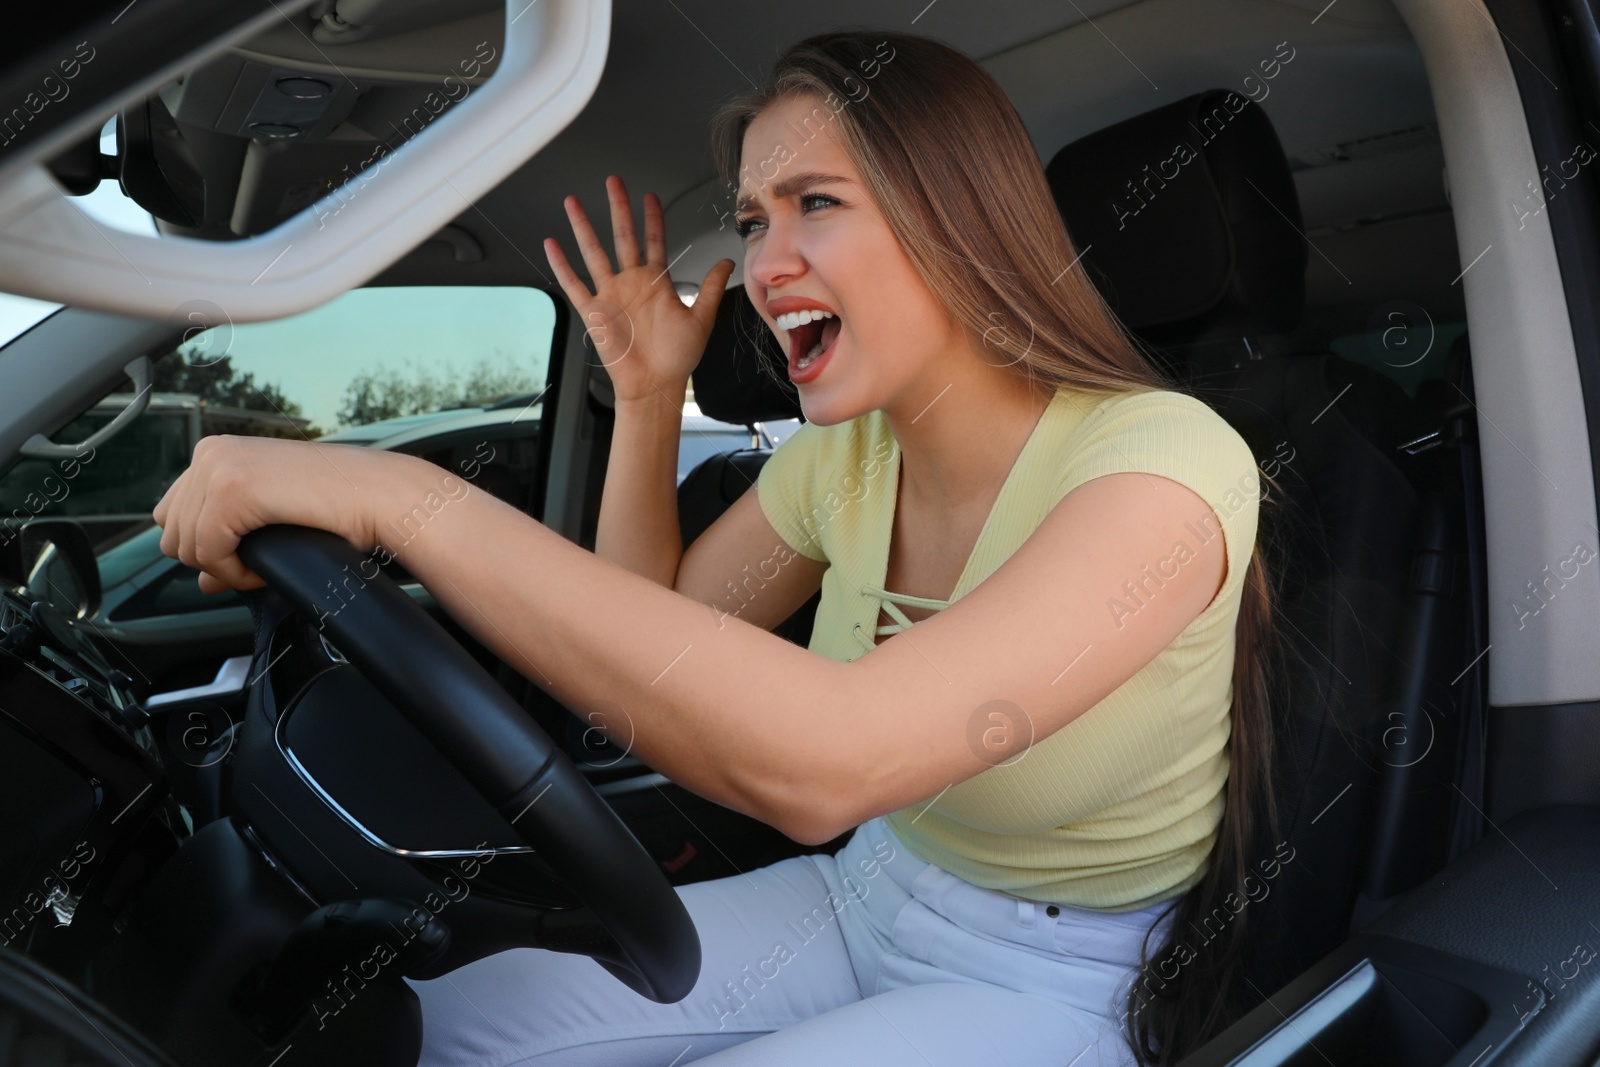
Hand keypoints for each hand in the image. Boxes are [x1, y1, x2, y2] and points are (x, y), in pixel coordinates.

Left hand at [152, 435, 432, 593]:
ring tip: (264, 565)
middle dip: (211, 560)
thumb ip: (228, 542)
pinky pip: (208, 552)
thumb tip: (202, 583)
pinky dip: (234, 572)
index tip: (245, 556)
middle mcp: (210, 452)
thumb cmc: (339, 507)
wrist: (379, 496)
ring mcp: (218, 468)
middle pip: (171, 533)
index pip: (171, 515)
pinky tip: (263, 567)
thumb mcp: (270, 520)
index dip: (205, 548)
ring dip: (226, 568)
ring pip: (185, 546)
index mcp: (216, 452)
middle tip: (256, 564)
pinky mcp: (231, 491)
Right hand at [544, 175, 735, 403]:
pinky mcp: (594, 312)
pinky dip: (561, 266)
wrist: (655, 385)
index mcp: (656, 282)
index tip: (648, 195)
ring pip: (594, 253)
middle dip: (617, 208)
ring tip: (572, 202)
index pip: (653, 241)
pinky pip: (574, 284)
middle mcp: (631, 283)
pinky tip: (551, 244)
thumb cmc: (677, 358)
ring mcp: (610, 295)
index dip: (651, 218)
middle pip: (622, 236)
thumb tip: (726, 262)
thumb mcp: (701, 319)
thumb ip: (710, 288)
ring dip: (583, 228)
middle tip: (613, 181)